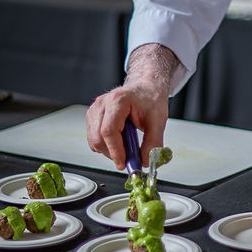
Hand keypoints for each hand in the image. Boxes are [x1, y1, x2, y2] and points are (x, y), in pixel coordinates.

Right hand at [85, 44, 177, 169]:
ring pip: (94, 140)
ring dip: (109, 150)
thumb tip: (144, 162)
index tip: (124, 163)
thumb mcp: (158, 121)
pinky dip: (106, 146)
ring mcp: (95, 110)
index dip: (115, 151)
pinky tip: (120, 140)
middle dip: (113, 153)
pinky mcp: (93, 117)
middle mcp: (102, 104)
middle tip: (130, 159)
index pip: (109, 131)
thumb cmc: (150, 99)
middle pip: (98, 138)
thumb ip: (153, 143)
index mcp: (118, 100)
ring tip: (127, 145)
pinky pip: (94, 139)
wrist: (145, 88)